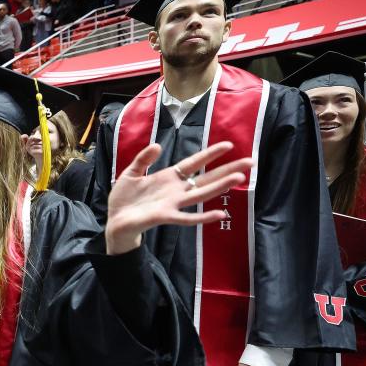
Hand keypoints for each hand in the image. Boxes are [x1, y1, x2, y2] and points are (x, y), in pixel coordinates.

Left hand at [105, 142, 253, 254]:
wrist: (115, 220)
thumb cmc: (124, 198)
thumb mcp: (131, 172)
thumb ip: (143, 159)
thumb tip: (158, 145)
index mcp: (169, 178)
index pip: (194, 163)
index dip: (210, 154)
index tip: (228, 145)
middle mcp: (176, 190)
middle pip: (206, 177)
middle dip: (228, 170)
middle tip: (250, 162)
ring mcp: (173, 203)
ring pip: (202, 194)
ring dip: (220, 186)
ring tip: (240, 179)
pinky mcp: (166, 216)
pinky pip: (188, 217)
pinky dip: (203, 217)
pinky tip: (220, 214)